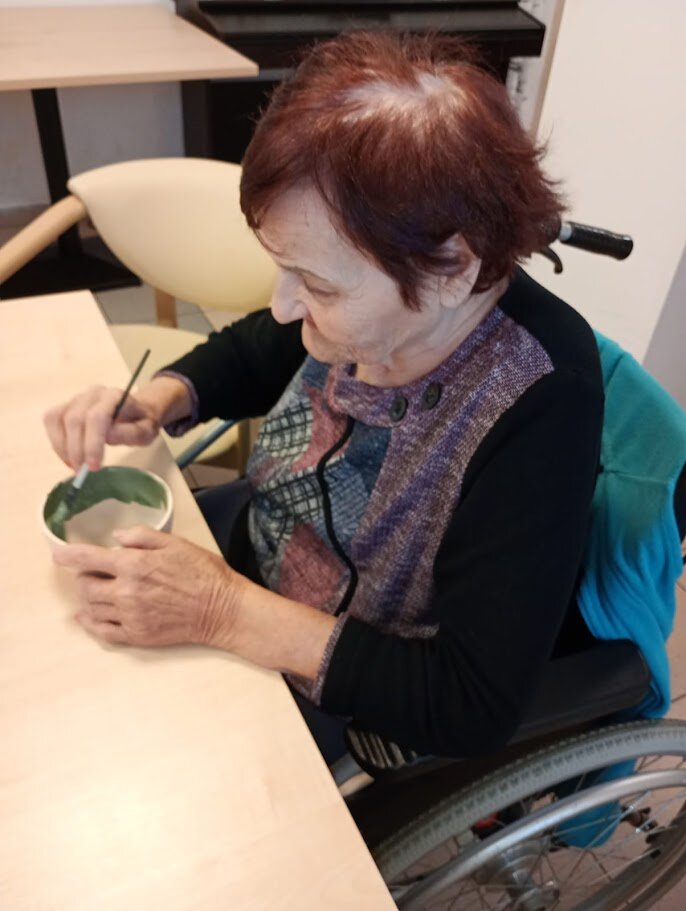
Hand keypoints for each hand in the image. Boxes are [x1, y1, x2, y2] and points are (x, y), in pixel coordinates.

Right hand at [44, 385, 160, 471]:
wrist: (134, 411)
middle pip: (74, 419)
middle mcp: (93, 393)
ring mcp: (76, 398)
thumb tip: (108, 438)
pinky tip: (67, 456)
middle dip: (76, 449)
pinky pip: (51, 421)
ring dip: (62, 447)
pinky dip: (55, 441)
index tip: (93, 466)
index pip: (97, 416)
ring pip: (57, 419)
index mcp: (115, 396)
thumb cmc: (140, 422)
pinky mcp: (66, 406)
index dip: (92, 443)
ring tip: (74, 465)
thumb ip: (131, 433)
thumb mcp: (146, 431)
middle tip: (82, 471)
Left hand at [53, 526, 238, 647]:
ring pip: (91, 607)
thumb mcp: (175, 542)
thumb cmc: (202, 572)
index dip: (67, 555)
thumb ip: (141, 536)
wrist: (221, 609)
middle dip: (83, 576)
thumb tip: (116, 537)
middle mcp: (126, 591)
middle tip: (93, 572)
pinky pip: (102, 631)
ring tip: (99, 590)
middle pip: (84, 585)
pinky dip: (90, 623)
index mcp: (134, 564)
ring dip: (89, 597)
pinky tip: (89, 616)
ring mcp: (130, 616)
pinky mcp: (137, 635)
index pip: (87, 559)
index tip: (58, 554)